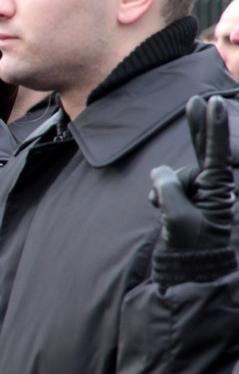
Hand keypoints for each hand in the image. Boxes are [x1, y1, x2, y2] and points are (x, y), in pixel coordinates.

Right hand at [149, 95, 234, 249]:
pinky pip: (164, 188)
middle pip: (202, 151)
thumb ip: (168, 189)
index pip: (213, 152)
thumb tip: (159, 172)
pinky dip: (158, 196)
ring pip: (173, 175)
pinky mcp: (183, 202)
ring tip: (164, 212)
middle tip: (195, 100)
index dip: (211, 126)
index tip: (212, 101)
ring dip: (164, 188)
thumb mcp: (177, 217)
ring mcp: (196, 195)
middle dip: (198, 127)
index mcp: (215, 190)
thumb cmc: (188, 248)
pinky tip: (158, 210)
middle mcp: (209, 189)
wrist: (186, 273)